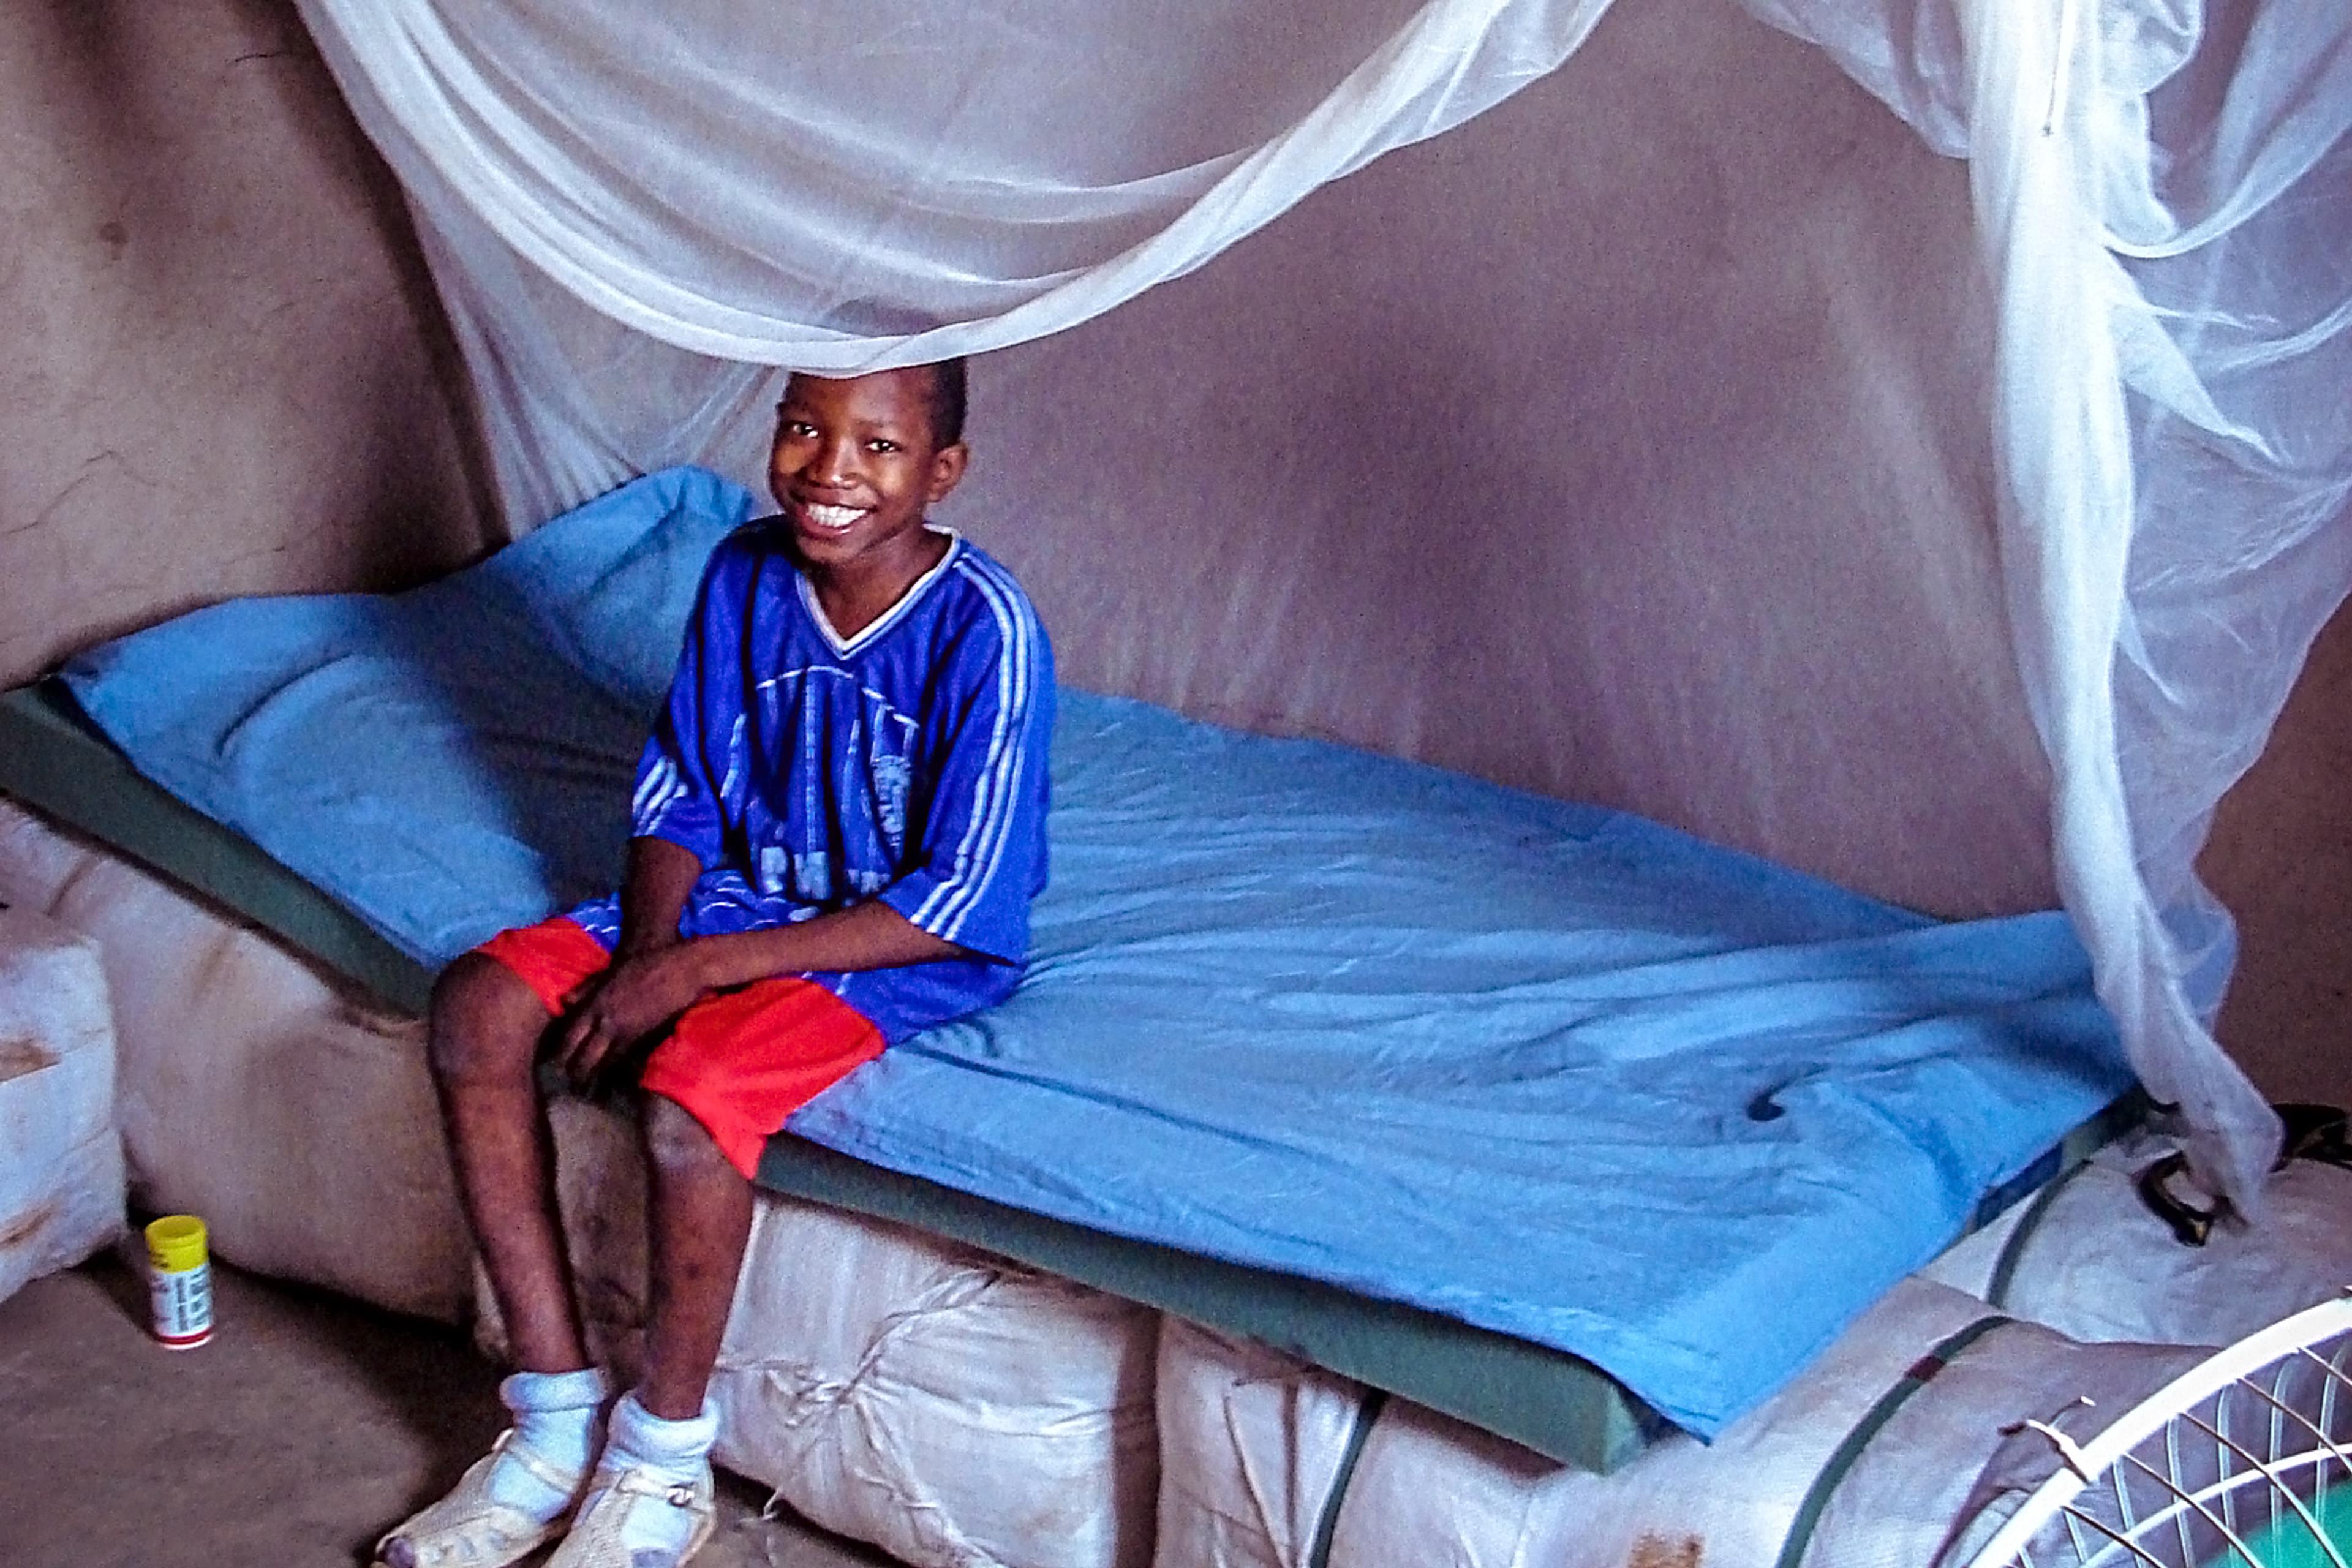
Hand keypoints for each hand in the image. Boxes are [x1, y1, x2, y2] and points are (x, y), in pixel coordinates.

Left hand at [554, 943, 709, 1084]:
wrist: (681, 970)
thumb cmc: (647, 964)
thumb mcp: (611, 972)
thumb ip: (587, 988)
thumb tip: (564, 1001)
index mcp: (595, 1003)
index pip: (569, 1036)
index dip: (560, 1053)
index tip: (554, 1065)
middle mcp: (606, 1021)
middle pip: (583, 1055)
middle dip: (575, 1073)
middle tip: (569, 1086)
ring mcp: (626, 1032)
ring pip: (603, 1063)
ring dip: (594, 1077)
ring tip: (587, 1091)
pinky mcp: (646, 1040)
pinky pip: (626, 1061)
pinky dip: (618, 1072)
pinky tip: (615, 1082)